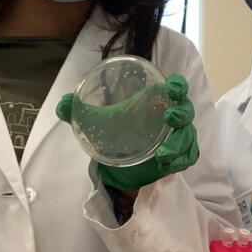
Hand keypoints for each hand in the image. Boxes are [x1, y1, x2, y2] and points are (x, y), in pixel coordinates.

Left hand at [57, 74, 198, 190]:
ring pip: (187, 138)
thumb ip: (80, 110)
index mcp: (158, 99)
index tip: (172, 86)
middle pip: (186, 111)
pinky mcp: (181, 155)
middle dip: (181, 114)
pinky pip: (187, 157)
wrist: (126, 154)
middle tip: (169, 117)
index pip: (177, 87)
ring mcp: (179, 136)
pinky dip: (179, 162)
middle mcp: (173, 115)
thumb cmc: (120, 127)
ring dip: (178, 145)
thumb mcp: (99, 119)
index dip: (178, 85)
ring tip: (162, 154)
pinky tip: (166, 166)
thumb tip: (63, 104)